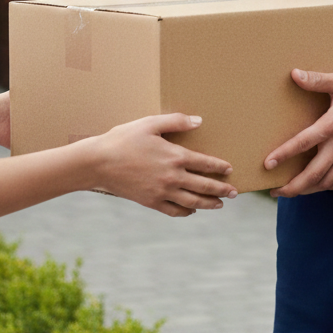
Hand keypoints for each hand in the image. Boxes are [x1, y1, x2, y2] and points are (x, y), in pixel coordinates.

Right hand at [88, 114, 236, 217]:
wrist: (98, 163)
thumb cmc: (124, 139)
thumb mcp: (149, 123)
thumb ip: (176, 121)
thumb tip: (199, 120)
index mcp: (175, 156)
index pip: (205, 163)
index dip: (219, 167)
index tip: (229, 169)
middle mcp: (173, 177)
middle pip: (204, 186)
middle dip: (222, 189)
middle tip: (234, 192)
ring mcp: (162, 192)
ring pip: (193, 202)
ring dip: (210, 204)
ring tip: (220, 205)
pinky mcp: (151, 202)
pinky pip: (175, 211)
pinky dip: (187, 212)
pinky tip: (193, 210)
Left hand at [265, 70, 332, 196]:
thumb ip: (317, 80)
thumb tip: (294, 74)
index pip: (304, 143)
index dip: (284, 155)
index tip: (268, 164)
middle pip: (314, 174)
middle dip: (293, 186)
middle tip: (275, 191)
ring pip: (326, 182)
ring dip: (306, 190)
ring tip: (290, 191)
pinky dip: (323, 186)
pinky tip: (313, 185)